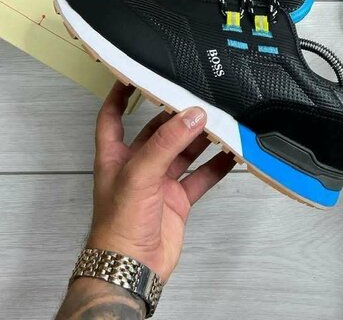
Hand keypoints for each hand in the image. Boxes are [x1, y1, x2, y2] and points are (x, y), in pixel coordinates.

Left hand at [87, 81, 234, 281]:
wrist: (132, 268)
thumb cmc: (117, 227)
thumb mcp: (138, 175)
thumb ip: (166, 144)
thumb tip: (191, 116)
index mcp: (115, 156)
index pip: (112, 116)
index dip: (120, 95)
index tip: (134, 74)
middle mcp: (137, 166)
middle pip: (158, 132)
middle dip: (177, 117)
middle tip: (197, 99)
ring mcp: (159, 182)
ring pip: (183, 152)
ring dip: (200, 139)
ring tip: (219, 122)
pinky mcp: (178, 199)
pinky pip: (201, 176)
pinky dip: (216, 166)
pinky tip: (229, 155)